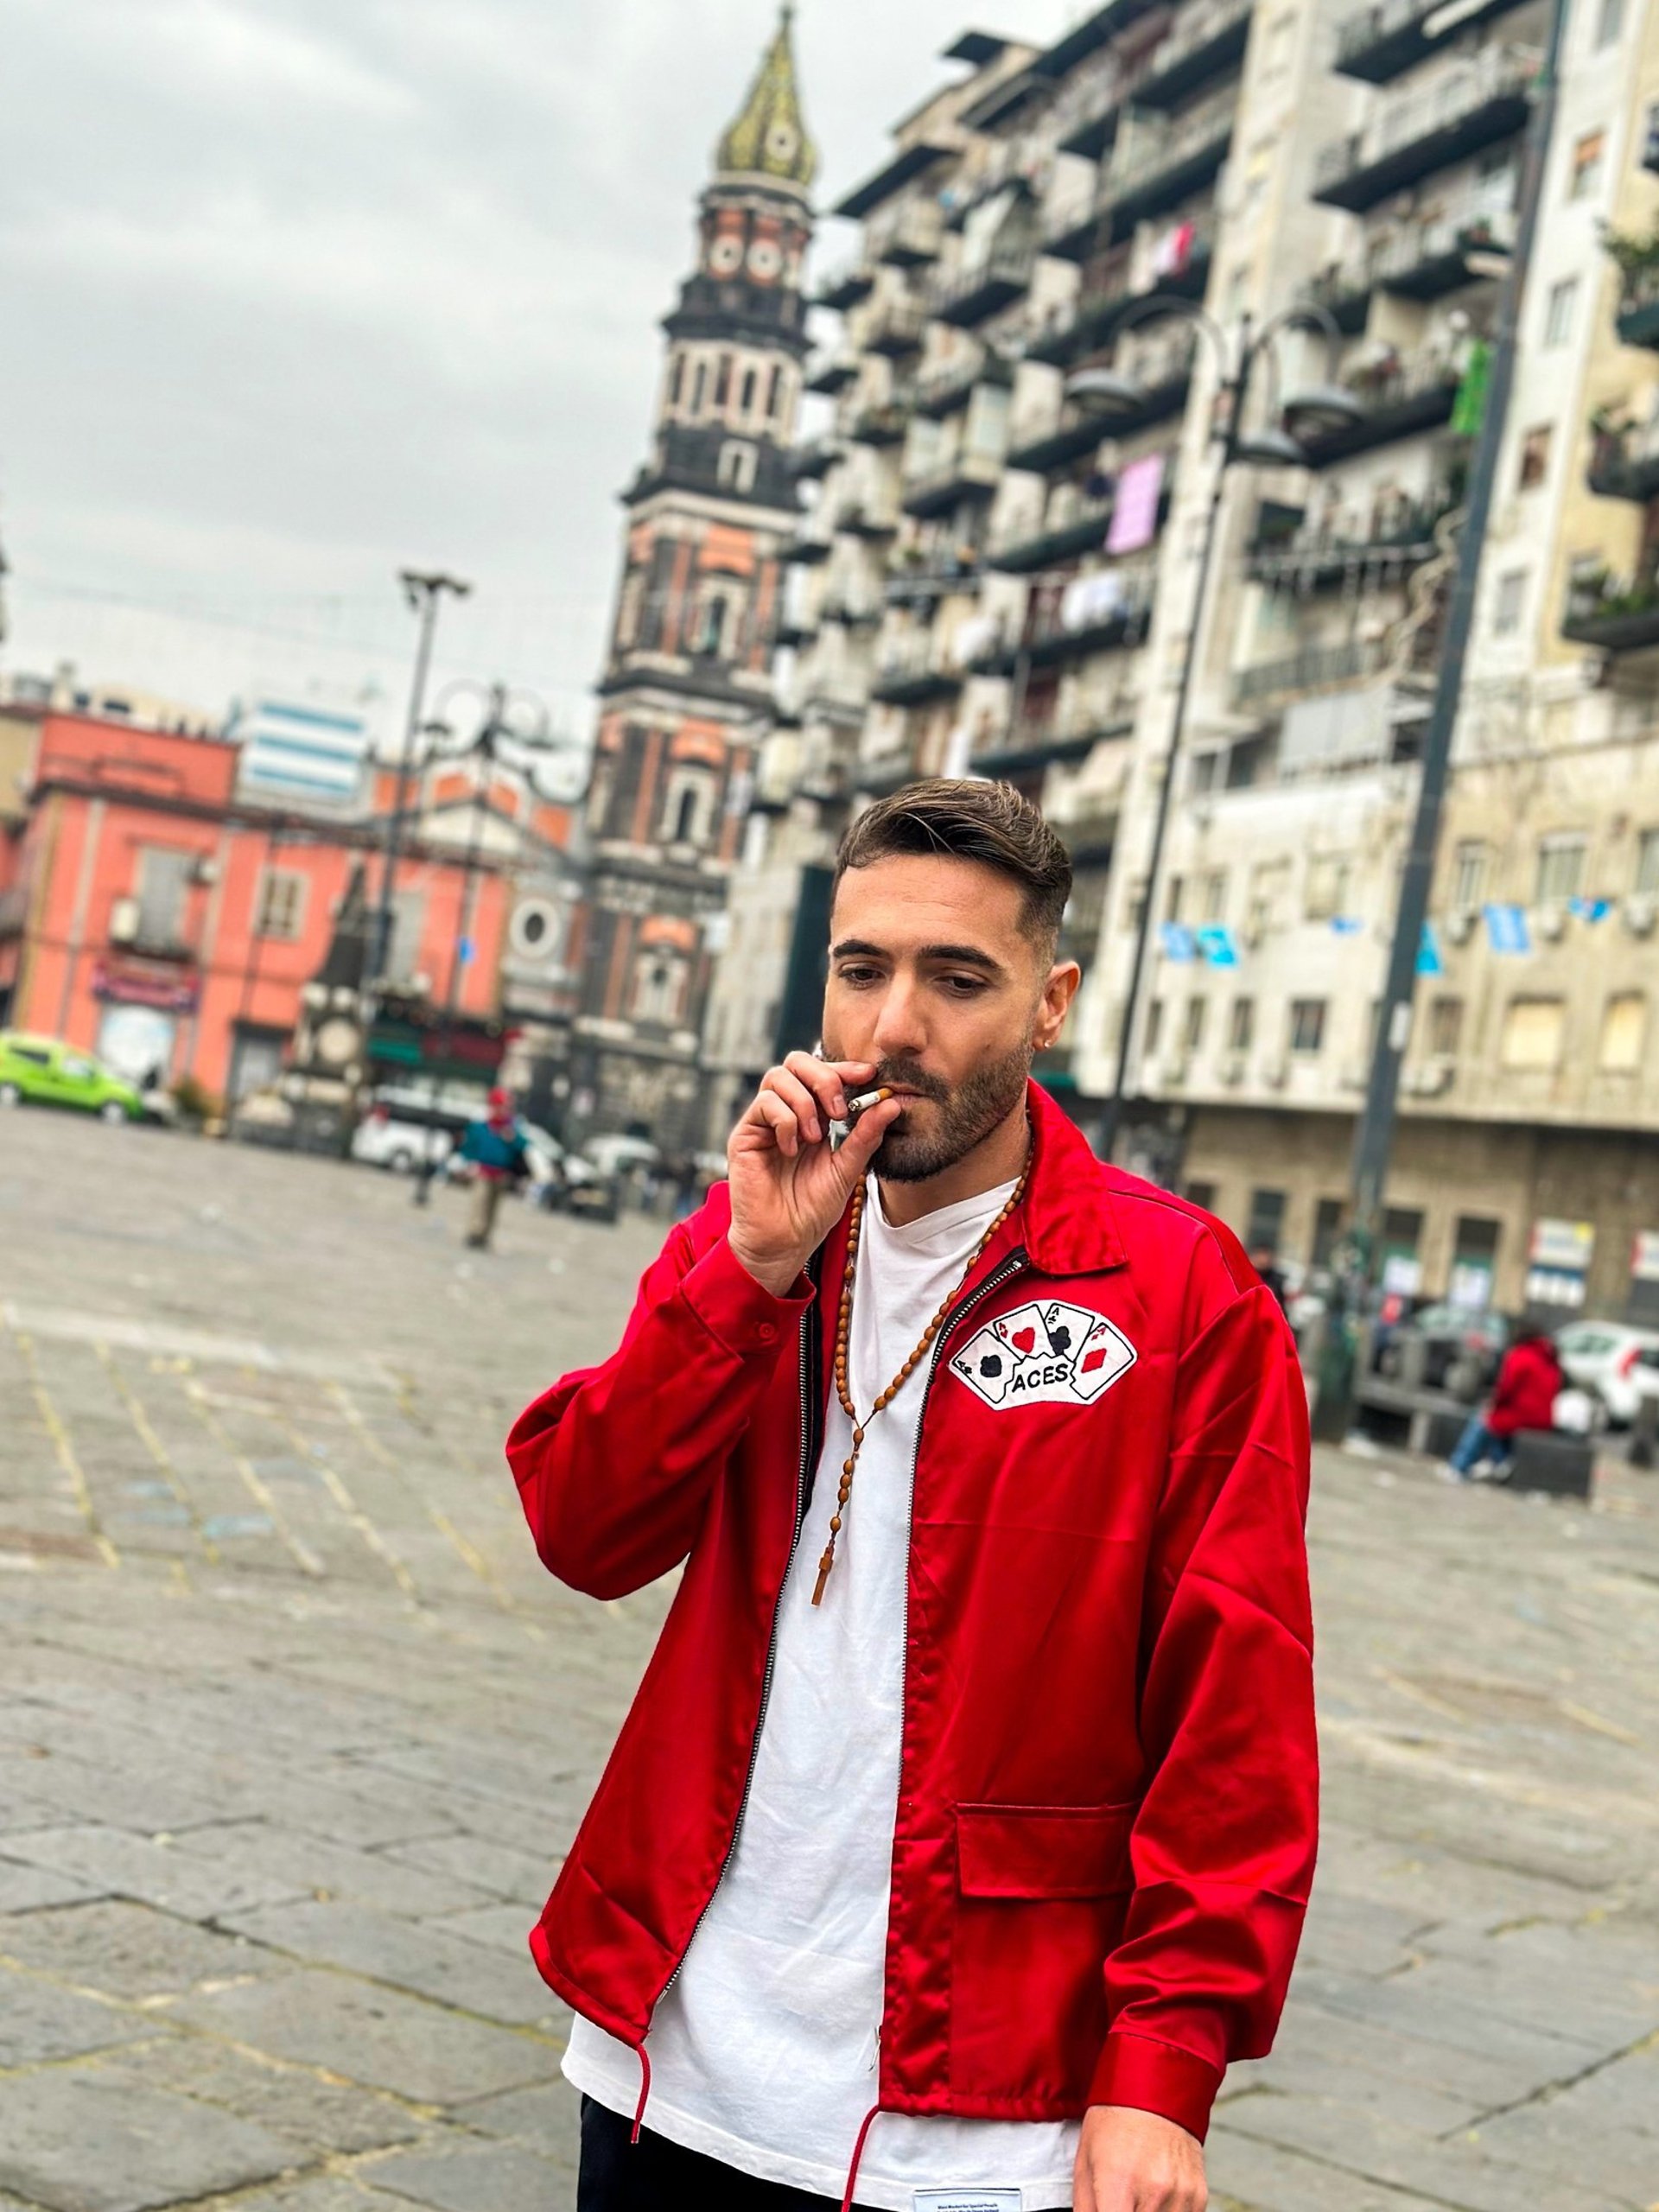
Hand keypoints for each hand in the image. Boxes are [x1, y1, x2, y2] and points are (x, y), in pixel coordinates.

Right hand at [726, 1054, 902, 1296]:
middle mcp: (788, 1112)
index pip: (825, 1074)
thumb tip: (891, 1102)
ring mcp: (765, 1121)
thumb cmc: (812, 1208)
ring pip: (778, 1077)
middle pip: (798, 1062)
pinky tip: (792, 1149)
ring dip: (805, 1103)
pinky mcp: (745, 1134)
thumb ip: (866, 1136)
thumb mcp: (847, 1169)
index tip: (870, 1074)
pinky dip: (785, 1121)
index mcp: (815, 1116)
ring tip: (815, 1138)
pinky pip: (764, 1105)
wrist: (784, 1240)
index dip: (847, 1067)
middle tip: (840, 1109)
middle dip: (824, 1077)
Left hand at [1074, 2105, 1205, 2211]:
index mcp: (1119, 2182)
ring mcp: (1181, 2195)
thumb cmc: (1113, 2125)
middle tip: (1122, 2201)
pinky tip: (1156, 2197)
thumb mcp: (1085, 2162)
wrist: (1154, 2089)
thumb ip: (1085, 2208)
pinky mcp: (1199, 2195)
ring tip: (1137, 2198)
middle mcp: (1154, 2191)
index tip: (1109, 2209)